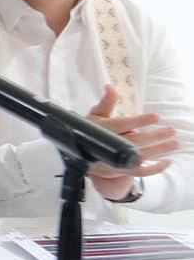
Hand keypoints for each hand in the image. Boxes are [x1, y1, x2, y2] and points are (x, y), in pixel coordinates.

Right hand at [86, 85, 177, 199]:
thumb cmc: (92, 130)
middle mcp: (106, 147)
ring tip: (175, 143)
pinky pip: (138, 172)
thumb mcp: (96, 115)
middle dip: (154, 136)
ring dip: (158, 150)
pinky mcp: (118, 171)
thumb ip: (106, 102)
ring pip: (137, 157)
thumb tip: (110, 87)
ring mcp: (112, 161)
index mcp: (100, 130)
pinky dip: (154, 169)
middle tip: (172, 130)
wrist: (82, 155)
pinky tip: (167, 162)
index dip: (139, 121)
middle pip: (133, 142)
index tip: (157, 116)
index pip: (121, 125)